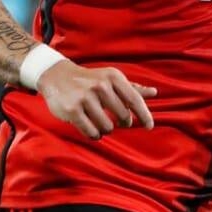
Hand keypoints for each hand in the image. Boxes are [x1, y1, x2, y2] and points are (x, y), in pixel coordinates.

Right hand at [36, 60, 156, 139]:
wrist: (57, 76)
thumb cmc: (90, 80)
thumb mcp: (111, 79)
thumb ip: (132, 88)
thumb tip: (154, 92)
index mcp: (113, 77)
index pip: (135, 99)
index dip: (144, 115)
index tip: (149, 127)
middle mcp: (100, 86)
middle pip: (123, 117)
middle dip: (122, 123)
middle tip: (116, 120)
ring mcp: (85, 98)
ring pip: (108, 128)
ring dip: (106, 130)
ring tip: (99, 122)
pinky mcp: (72, 111)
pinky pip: (92, 133)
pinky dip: (95, 135)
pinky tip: (92, 129)